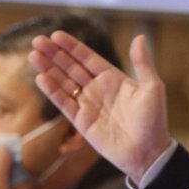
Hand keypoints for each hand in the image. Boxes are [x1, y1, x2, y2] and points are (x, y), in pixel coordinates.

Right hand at [29, 32, 171, 183]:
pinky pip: (64, 103)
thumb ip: (143, 63)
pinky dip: (52, 91)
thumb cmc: (154, 120)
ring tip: (34, 55)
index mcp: (114, 79)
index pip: (88, 58)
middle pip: (71, 67)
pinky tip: (41, 78)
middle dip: (55, 54)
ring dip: (49, 69)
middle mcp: (98, 89)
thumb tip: (139, 37)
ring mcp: (88, 105)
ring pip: (64, 83)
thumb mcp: (152, 88)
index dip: (72, 47)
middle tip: (37, 41)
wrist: (147, 152)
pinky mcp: (81, 121)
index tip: (56, 35)